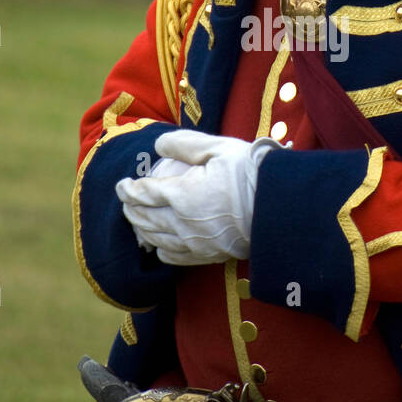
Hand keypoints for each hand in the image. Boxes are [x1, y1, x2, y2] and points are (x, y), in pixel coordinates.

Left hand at [115, 130, 281, 264]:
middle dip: (131, 209)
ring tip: (137, 221)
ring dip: (141, 229)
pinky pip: (173, 257)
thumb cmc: (251, 172)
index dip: (129, 189)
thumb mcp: (218, 148)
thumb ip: (185, 144)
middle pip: (144, 218)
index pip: (144, 193)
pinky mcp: (207, 255)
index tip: (122, 184)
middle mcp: (182, 222)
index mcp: (182, 194)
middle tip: (127, 201)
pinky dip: (160, 249)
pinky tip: (159, 245)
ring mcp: (194, 242)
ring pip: (155, 239)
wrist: (279, 207)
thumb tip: (158, 144)